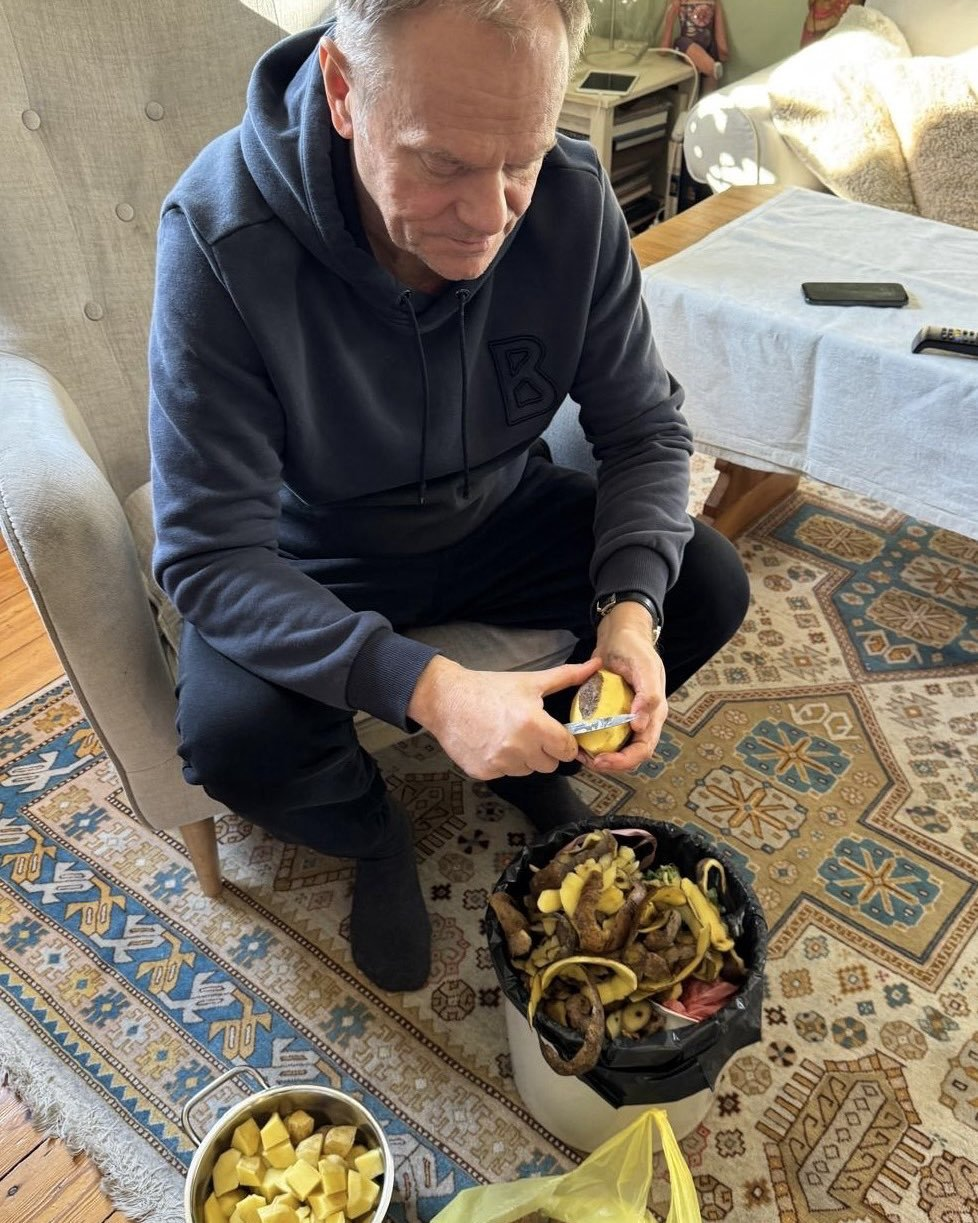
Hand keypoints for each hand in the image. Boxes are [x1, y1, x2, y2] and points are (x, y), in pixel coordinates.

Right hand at [407, 655, 603, 780]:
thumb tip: (596, 665)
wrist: (445, 699)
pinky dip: (503, 763)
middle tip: (530, 732)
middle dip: (544, 750)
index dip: (564, 742)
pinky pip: (506, 774)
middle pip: (549, 764)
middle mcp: (518, 748)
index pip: (566, 750)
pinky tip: (492, 743)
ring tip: (509, 736)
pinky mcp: (484, 772)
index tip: (556, 734)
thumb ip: (566, 677)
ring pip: (528, 771)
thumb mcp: (530, 682)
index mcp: (534, 725)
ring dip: (524, 758)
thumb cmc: (490, 688)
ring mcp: (499, 763)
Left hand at [583, 603, 666, 772]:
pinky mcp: (613, 712)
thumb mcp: (643, 667)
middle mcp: (643, 719)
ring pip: (618, 747)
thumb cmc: (634, 648)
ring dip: (602, 756)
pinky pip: (607, 734)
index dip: (625, 760)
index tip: (602, 760)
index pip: (644, 748)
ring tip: (582, 756)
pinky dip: (595, 742)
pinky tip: (580, 742)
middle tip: (588, 762)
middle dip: (611, 763)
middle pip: (631, 754)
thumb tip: (641, 726)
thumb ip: (647, 695)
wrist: (619, 634)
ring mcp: (628, 717)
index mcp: (655, 712)